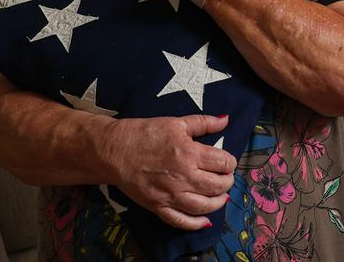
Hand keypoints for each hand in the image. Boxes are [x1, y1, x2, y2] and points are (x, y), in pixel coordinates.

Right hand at [98, 114, 236, 229]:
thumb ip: (204, 122)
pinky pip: (181, 221)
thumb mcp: (176, 122)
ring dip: (218, 203)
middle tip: (226, 178)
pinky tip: (205, 220)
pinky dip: (195, 224)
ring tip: (221, 196)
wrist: (114, 150)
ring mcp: (170, 195)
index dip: (230, 162)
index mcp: (190, 153)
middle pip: (218, 186)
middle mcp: (183, 177)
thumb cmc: (144, 134)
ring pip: (204, 206)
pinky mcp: (158, 206)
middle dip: (227, 182)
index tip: (227, 161)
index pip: (223, 162)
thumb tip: (225, 119)